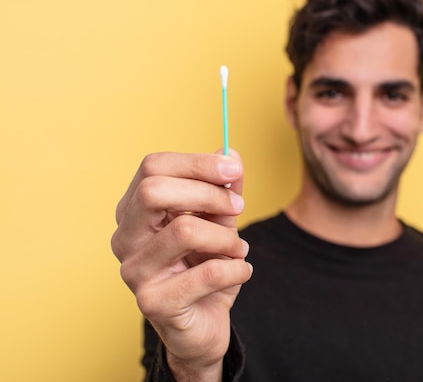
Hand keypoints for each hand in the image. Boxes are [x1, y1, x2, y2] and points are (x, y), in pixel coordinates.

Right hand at [111, 151, 251, 380]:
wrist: (203, 326)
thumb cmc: (205, 269)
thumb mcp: (219, 223)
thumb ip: (222, 190)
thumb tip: (230, 154)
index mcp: (134, 212)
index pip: (152, 168)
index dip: (196, 163)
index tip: (232, 169)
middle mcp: (124, 239)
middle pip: (153, 192)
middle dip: (208, 193)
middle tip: (239, 206)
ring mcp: (133, 272)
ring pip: (185, 231)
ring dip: (226, 237)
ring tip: (239, 249)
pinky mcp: (153, 303)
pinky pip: (206, 273)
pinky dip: (236, 268)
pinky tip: (242, 271)